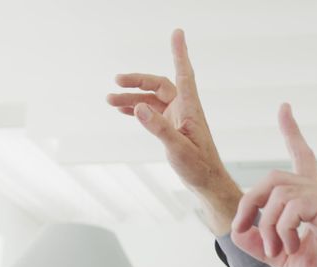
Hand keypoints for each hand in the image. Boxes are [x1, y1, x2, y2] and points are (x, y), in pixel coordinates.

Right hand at [107, 29, 239, 233]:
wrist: (207, 184)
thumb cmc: (199, 167)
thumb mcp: (177, 149)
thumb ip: (159, 128)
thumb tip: (139, 107)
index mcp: (190, 109)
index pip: (184, 74)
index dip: (180, 53)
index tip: (178, 33)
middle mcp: (184, 109)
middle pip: (159, 85)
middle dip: (137, 81)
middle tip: (116, 82)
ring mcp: (178, 118)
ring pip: (152, 100)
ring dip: (132, 98)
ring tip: (109, 101)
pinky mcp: (172, 128)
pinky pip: (152, 112)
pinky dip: (138, 109)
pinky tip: (123, 110)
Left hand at [231, 104, 316, 266]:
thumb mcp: (287, 259)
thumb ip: (262, 244)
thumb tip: (238, 233)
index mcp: (315, 202)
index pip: (303, 157)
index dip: (292, 131)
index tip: (285, 109)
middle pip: (273, 177)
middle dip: (250, 203)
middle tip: (245, 229)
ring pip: (277, 192)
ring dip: (266, 224)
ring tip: (277, 250)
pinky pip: (292, 207)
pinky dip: (282, 230)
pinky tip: (293, 248)